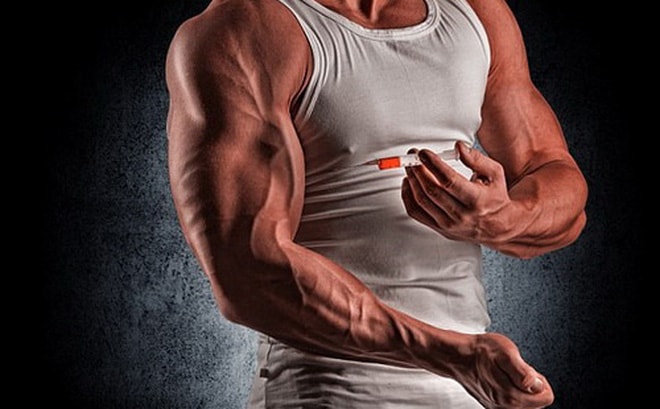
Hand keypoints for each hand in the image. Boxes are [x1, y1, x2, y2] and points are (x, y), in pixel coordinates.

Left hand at [401, 142, 515, 244]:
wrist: (498, 226)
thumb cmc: (495, 197)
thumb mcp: (495, 174)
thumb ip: (477, 158)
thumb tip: (458, 147)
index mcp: (477, 200)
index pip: (449, 181)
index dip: (433, 164)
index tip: (423, 153)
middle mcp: (461, 215)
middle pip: (432, 190)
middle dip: (418, 169)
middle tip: (412, 155)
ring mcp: (448, 224)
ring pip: (421, 201)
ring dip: (412, 180)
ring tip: (410, 166)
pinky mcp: (439, 228)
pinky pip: (415, 212)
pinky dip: (407, 196)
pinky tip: (409, 182)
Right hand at [456, 332, 554, 408]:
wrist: (457, 356)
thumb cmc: (480, 351)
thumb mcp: (506, 353)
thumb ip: (524, 373)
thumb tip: (538, 386)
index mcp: (512, 397)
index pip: (546, 398)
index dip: (540, 381)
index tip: (527, 370)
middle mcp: (505, 407)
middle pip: (536, 402)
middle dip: (531, 386)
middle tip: (515, 370)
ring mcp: (497, 407)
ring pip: (524, 403)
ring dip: (520, 388)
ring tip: (506, 372)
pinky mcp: (491, 404)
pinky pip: (511, 402)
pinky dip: (510, 390)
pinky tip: (499, 378)